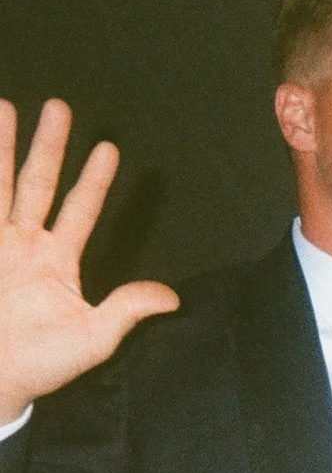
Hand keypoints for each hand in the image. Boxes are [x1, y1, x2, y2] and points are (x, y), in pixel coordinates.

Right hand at [0, 99, 179, 418]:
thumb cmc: (40, 366)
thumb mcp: (93, 338)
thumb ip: (127, 310)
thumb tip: (173, 297)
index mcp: (55, 261)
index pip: (80, 210)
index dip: (93, 181)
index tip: (109, 148)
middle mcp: (23, 245)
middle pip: (36, 183)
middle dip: (47, 146)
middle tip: (58, 106)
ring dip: (1, 147)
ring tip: (5, 106)